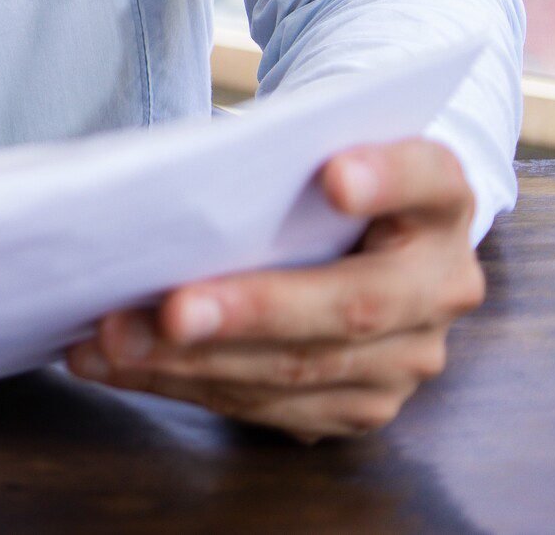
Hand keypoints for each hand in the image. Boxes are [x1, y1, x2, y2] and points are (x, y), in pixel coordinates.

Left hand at [68, 137, 484, 439]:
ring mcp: (410, 356)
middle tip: (170, 309)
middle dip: (251, 310)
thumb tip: (165, 185)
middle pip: (353, 304)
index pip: (426, 178)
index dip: (385, 178)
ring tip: (112, 340)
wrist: (352, 235)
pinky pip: (270, 407)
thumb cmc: (309, 175)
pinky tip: (116, 365)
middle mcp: (441, 284)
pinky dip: (184, 385)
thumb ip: (272, 155)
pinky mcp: (362, 404)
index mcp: (440, 198)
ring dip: (195, 361)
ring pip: (302, 369)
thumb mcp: (311, 146)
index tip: (333, 177)